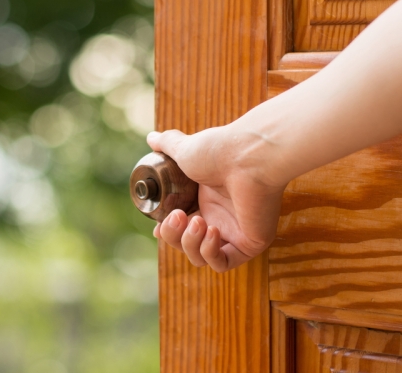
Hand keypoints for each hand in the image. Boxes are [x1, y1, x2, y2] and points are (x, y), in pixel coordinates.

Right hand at [147, 126, 286, 272]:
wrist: (248, 155)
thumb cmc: (220, 151)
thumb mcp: (185, 149)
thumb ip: (168, 145)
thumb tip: (151, 138)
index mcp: (205, 200)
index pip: (180, 227)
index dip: (166, 231)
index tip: (158, 227)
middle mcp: (219, 217)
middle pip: (185, 244)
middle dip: (174, 235)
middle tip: (178, 215)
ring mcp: (235, 232)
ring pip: (200, 258)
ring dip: (191, 243)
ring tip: (198, 221)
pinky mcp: (250, 243)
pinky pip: (223, 263)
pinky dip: (210, 252)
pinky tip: (212, 231)